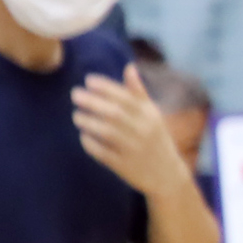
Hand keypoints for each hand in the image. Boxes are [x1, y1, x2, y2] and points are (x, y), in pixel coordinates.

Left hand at [72, 67, 188, 200]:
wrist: (167, 175)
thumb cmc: (157, 140)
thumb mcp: (153, 115)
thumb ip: (139, 93)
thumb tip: (129, 67)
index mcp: (151, 116)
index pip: (126, 97)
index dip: (106, 87)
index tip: (88, 80)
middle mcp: (144, 131)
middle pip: (114, 113)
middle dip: (92, 102)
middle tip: (75, 94)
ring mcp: (134, 149)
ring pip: (107, 132)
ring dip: (88, 122)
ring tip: (77, 115)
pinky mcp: (125, 166)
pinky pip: (103, 153)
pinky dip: (91, 144)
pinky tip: (84, 136)